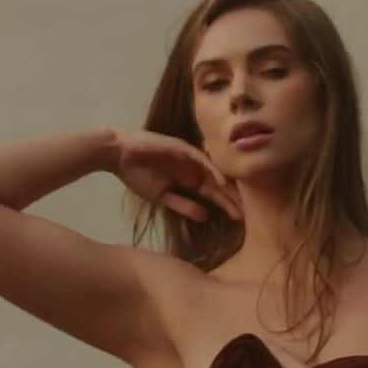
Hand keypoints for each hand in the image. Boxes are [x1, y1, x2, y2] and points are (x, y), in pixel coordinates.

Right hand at [107, 127, 242, 222]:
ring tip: (240, 201)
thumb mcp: (162, 197)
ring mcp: (189, 157)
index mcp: (188, 179)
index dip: (225, 205)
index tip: (239, 219)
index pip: (212, 194)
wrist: (118, 155)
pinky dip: (211, 169)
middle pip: (217, 184)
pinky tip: (221, 181)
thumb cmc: (137, 174)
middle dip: (231, 198)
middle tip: (248, 213)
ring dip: (226, 186)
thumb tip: (205, 217)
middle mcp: (193, 168)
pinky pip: (201, 159)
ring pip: (213, 172)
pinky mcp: (182, 148)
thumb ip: (183, 206)